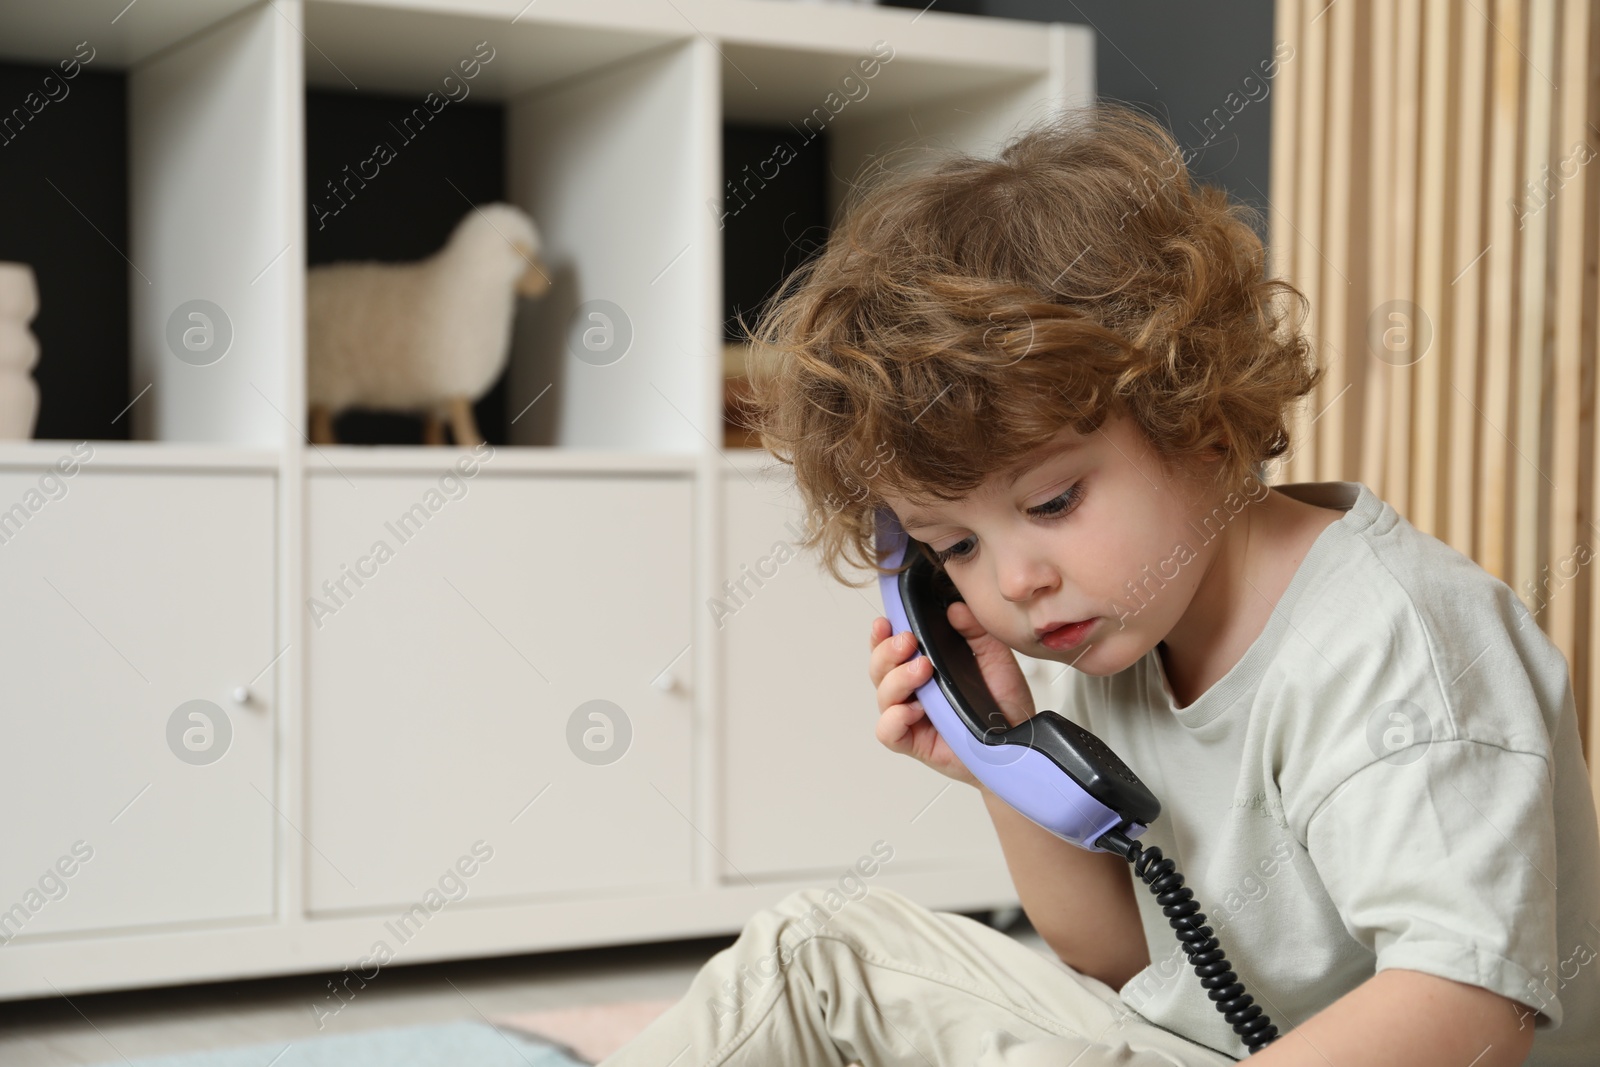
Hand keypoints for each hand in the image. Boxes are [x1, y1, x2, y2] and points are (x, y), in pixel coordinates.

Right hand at [868, 601, 1035, 787]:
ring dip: (896, 679)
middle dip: (887, 651)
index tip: (887, 622)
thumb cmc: (1003, 704)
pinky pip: (887, 732)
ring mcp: (911, 718)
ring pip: (882, 695)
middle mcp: (913, 691)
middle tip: (909, 641)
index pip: (891, 648)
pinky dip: (894, 718)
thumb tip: (955, 609)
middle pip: (879, 669)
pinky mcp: (915, 743)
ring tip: (922, 669)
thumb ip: (975, 631)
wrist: (1019, 742)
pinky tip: (915, 709)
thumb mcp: (994, 657)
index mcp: (924, 668)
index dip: (881, 635)